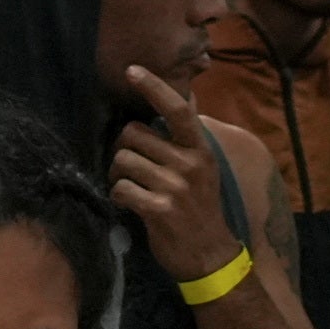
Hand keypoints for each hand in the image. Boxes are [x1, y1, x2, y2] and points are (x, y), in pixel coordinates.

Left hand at [109, 68, 244, 284]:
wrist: (211, 258)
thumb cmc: (201, 210)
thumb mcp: (202, 170)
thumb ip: (186, 139)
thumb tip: (184, 98)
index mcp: (201, 151)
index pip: (177, 110)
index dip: (153, 87)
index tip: (131, 70)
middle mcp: (190, 165)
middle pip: (133, 134)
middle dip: (124, 148)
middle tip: (132, 167)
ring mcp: (176, 188)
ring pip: (122, 161)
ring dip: (118, 174)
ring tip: (132, 187)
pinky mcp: (160, 210)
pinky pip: (121, 188)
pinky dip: (118, 196)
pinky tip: (131, 205)